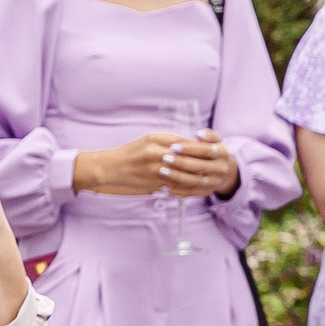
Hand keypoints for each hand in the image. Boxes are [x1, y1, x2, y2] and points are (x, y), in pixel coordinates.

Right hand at [74, 130, 233, 196]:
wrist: (108, 167)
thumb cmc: (128, 153)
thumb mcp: (147, 141)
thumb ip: (168, 141)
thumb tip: (190, 145)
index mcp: (155, 139)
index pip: (185, 142)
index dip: (201, 147)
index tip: (212, 150)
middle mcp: (155, 152)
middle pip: (188, 157)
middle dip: (203, 161)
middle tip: (216, 165)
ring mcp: (154, 168)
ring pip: (183, 172)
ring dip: (197, 175)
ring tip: (208, 176)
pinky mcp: (152, 181)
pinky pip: (174, 184)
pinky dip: (185, 186)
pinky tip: (192, 186)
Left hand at [160, 128, 239, 198]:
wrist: (221, 169)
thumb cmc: (211, 150)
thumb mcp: (213, 141)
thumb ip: (208, 135)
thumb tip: (199, 133)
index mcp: (223, 153)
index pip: (206, 150)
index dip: (190, 148)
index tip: (173, 146)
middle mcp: (222, 169)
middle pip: (200, 167)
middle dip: (181, 162)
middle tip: (164, 158)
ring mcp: (215, 182)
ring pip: (195, 181)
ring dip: (177, 177)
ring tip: (161, 171)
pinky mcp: (207, 191)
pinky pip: (192, 192)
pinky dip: (178, 190)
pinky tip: (164, 186)